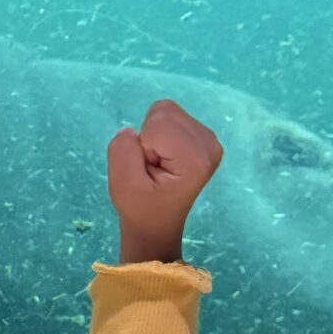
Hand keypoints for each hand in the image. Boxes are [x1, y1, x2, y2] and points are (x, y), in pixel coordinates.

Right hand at [107, 99, 222, 263]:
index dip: (143, 144)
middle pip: (164, 111)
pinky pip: (171, 117)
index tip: (148, 170)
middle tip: (153, 166)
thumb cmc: (140, 207)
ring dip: (154, 135)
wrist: (156, 222)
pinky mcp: (203, 137)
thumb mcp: (122, 185)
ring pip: (166, 111)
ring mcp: (209, 140)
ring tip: (159, 163)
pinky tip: (167, 158)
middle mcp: (209, 144)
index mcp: (195, 158)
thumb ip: (123, 151)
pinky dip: (161, 134)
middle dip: (149, 136)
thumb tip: (131, 130)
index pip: (157, 122)